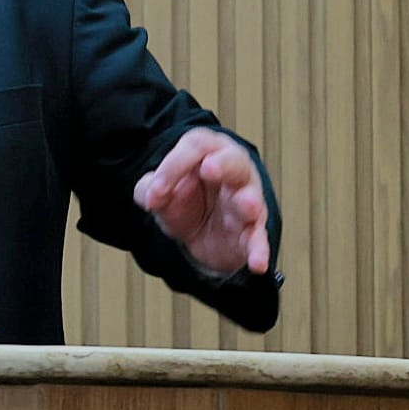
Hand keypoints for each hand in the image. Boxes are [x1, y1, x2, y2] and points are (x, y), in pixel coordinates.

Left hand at [133, 128, 269, 275]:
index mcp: (208, 153)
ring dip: (249, 202)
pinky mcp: (252, 231)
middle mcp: (233, 171)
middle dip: (222, 164)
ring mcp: (247, 201)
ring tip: (247, 206)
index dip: (173, 166)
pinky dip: (259, 250)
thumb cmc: (185, 199)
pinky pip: (258, 239)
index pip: (195, 148)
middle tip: (209, 169)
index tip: (156, 192)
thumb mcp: (160, 192)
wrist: (200, 234)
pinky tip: (257, 262)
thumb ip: (149, 187)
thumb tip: (151, 196)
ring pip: (252, 198)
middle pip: (233, 161)